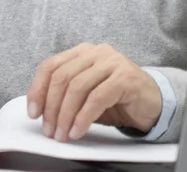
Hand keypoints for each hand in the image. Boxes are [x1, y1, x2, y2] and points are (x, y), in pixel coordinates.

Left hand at [26, 43, 162, 142]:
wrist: (153, 102)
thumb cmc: (117, 98)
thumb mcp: (86, 94)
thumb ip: (65, 94)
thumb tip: (40, 110)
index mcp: (82, 52)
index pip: (50, 66)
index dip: (38, 90)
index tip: (33, 112)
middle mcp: (95, 52)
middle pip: (62, 77)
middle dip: (51, 107)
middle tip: (49, 129)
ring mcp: (111, 62)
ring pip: (77, 87)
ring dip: (65, 115)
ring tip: (62, 133)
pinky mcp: (125, 78)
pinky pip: (96, 98)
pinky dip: (83, 117)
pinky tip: (78, 130)